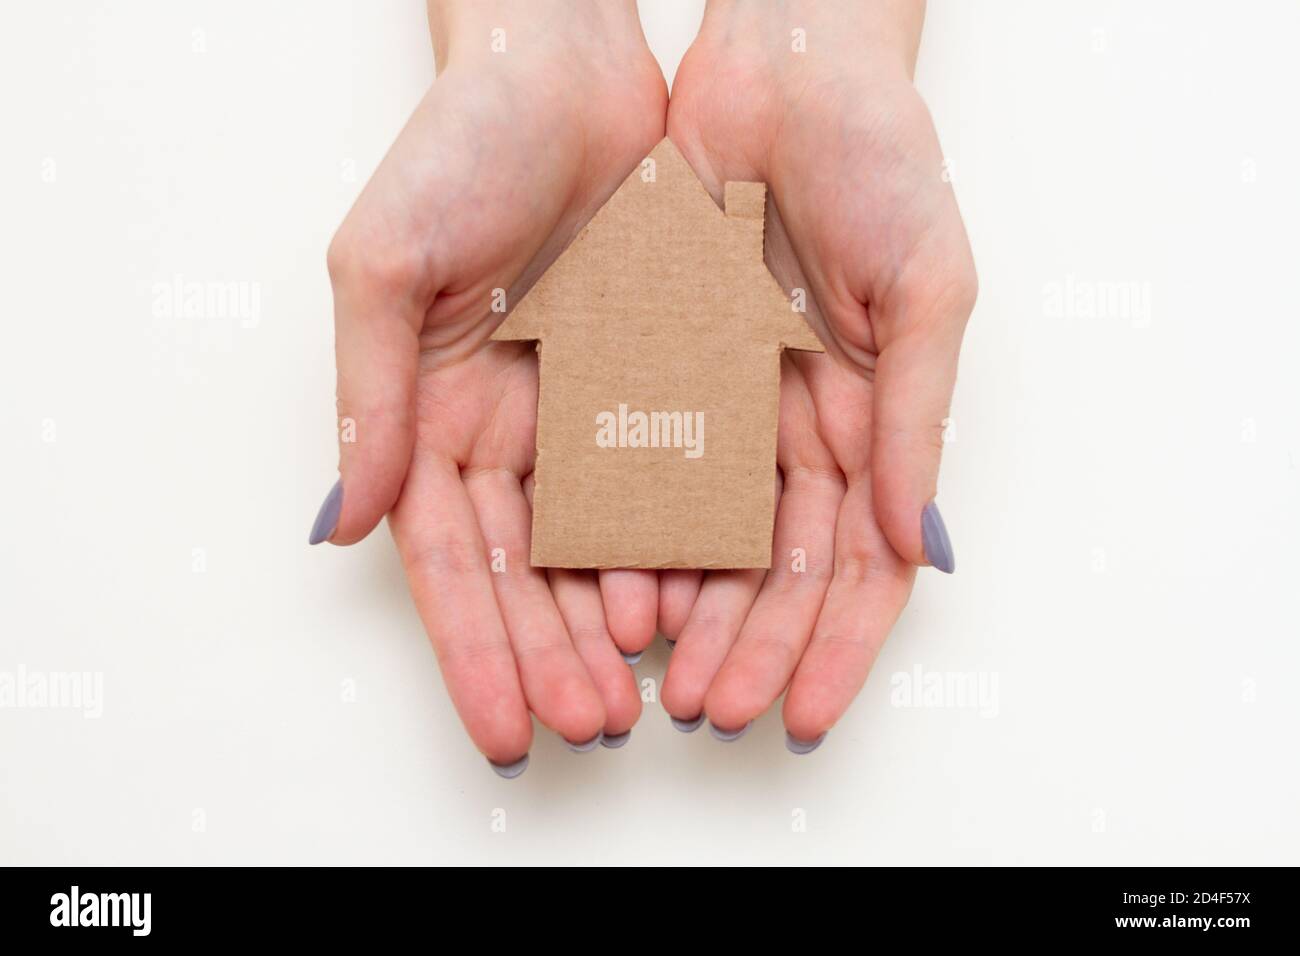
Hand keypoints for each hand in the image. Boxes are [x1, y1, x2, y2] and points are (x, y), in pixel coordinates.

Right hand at [311, 0, 666, 773]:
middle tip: (587, 728)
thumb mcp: (387, 262)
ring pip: (606, 544)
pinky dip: (685, 542)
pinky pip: (676, 476)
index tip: (504, 726)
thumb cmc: (460, 144)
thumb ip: (370, 396)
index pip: (455, 561)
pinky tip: (699, 602)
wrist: (567, 67)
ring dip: (621, 623)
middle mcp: (512, 429)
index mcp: (436, 416)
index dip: (476, 649)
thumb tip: (349, 519)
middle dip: (555, 656)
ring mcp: (588, 411)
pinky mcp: (660, 380)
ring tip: (648, 691)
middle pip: (532, 574)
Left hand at [658, 0, 976, 746]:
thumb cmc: (880, 156)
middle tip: (708, 715)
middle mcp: (792, 428)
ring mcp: (720, 404)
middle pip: (771, 570)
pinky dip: (622, 532)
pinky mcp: (652, 366)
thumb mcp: (925, 288)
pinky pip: (632, 463)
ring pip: (697, 538)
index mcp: (867, 420)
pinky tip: (604, 589)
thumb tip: (920, 545)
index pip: (855, 563)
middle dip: (745, 649)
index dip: (835, 645)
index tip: (805, 714)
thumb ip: (914, 418)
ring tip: (647, 679)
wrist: (782, 68)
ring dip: (678, 614)